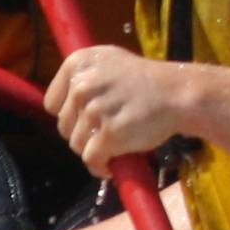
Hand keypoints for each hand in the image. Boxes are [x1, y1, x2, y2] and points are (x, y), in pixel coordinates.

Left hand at [45, 47, 198, 173]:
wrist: (177, 94)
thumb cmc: (145, 80)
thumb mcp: (109, 62)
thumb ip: (82, 77)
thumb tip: (62, 102)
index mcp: (78, 63)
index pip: (52, 103)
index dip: (70, 114)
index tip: (87, 117)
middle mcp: (82, 84)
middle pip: (63, 126)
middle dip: (82, 133)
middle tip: (106, 130)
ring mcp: (95, 110)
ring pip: (76, 145)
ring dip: (93, 150)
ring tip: (114, 143)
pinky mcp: (109, 134)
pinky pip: (91, 160)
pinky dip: (99, 167)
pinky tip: (111, 164)